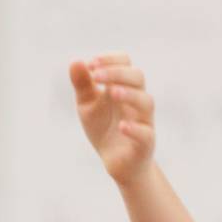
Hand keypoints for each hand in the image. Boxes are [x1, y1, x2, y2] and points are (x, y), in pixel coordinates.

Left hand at [71, 54, 156, 185]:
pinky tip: (122, 125)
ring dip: (129, 94)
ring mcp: (144, 120)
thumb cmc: (103, 127)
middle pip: (137, 77)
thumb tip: (75, 61)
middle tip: (96, 75)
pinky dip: (135, 128)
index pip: (125, 62)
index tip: (91, 64)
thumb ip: (82, 85)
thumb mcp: (87, 105)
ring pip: (146, 102)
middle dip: (117, 73)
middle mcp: (137, 100)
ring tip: (111, 92)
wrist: (117, 162)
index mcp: (124, 86)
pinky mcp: (146, 143)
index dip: (110, 59)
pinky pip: (146, 133)